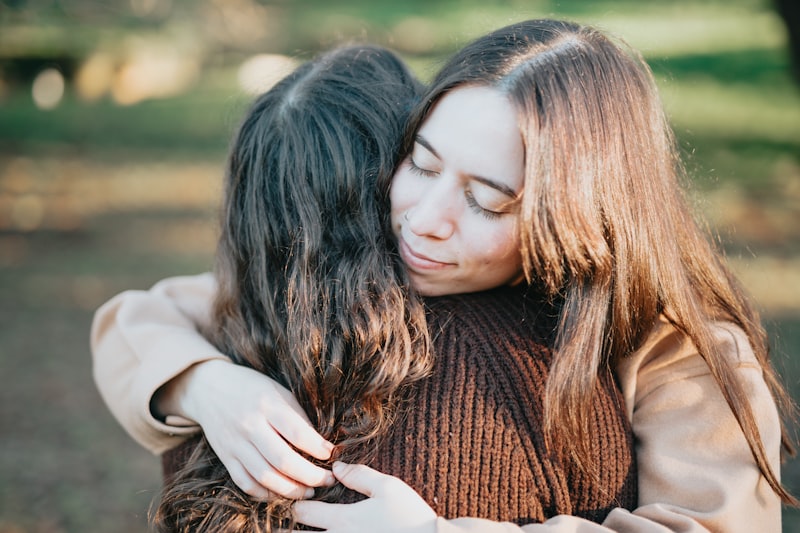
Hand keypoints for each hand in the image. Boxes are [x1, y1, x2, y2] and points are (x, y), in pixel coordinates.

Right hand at [162, 359, 335, 499]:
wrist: (209, 387)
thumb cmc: (251, 387)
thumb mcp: (278, 391)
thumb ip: (297, 416)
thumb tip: (321, 443)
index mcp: (266, 404)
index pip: (297, 432)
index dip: (318, 448)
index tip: (332, 455)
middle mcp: (249, 426)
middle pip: (282, 460)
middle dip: (310, 476)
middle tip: (328, 480)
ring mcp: (234, 444)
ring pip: (265, 477)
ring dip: (291, 490)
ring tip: (310, 491)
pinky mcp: (225, 457)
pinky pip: (245, 483)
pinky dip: (265, 494)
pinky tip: (282, 493)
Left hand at [293, 462, 436, 532]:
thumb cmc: (410, 516)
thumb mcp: (388, 487)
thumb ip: (359, 475)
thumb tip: (335, 467)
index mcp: (343, 520)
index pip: (303, 512)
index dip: (294, 502)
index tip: (293, 496)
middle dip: (288, 527)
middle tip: (283, 519)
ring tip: (293, 531)